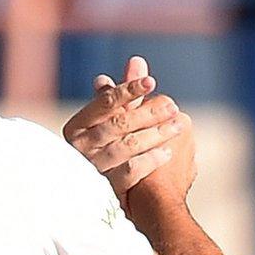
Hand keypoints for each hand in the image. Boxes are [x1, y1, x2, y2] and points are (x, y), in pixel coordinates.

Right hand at [61, 56, 190, 196]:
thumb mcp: (109, 122)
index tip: (151, 82)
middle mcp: (81, 146)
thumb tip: (138, 60)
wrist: (97, 194)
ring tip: (177, 126)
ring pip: (127, 146)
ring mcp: (92, 167)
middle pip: (119, 124)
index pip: (105, 102)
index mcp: (77, 125)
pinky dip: (151, 160)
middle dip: (148, 113)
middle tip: (173, 106)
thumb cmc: (104, 148)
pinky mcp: (105, 188)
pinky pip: (131, 171)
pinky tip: (167, 153)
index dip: (129, 90)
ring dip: (155, 134)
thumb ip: (124, 94)